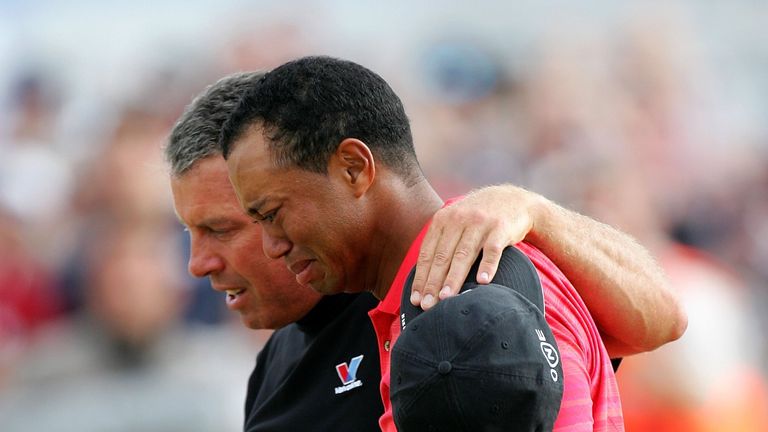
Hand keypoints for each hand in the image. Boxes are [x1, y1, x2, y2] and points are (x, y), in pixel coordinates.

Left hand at [411, 185, 539, 309]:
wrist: (512, 199)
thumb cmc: (478, 219)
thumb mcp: (455, 222)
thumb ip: (440, 243)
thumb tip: (423, 279)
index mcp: (443, 220)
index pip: (428, 253)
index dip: (421, 277)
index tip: (416, 299)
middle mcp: (459, 220)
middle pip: (442, 256)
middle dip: (433, 283)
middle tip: (427, 306)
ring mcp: (480, 223)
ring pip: (463, 255)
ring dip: (454, 278)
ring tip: (446, 298)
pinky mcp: (501, 228)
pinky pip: (492, 250)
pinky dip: (487, 266)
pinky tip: (482, 282)